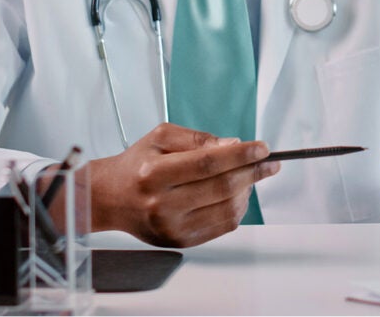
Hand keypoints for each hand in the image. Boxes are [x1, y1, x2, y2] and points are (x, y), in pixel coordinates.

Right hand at [86, 123, 279, 246]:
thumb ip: (198, 139)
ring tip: (250, 176)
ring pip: (227, 209)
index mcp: (154, 173)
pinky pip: (222, 226)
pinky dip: (238, 208)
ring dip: (248, 191)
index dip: (241, 154)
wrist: (111, 198)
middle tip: (269, 163)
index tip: (263, 148)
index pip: (208, 163)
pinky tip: (238, 194)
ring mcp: (172, 226)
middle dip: (253, 171)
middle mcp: (162, 203)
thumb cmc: (137, 165)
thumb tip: (233, 145)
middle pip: (222, 187)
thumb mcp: (161, 138)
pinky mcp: (180, 241)